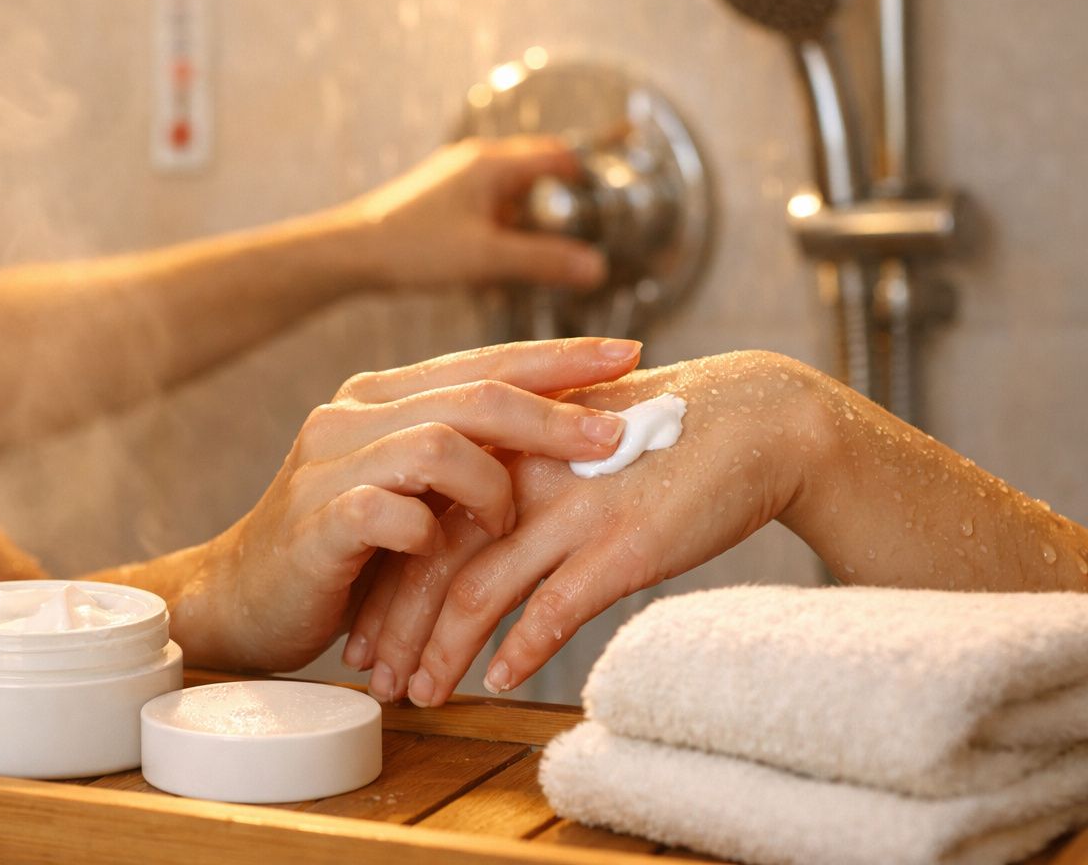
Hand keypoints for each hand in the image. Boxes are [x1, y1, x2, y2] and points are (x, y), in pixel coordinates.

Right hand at [171, 337, 643, 671]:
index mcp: (379, 397)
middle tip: (616, 437)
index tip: (628, 352)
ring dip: (492, 488)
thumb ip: (460, 455)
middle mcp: (351, 416)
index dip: (557, 357)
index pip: (481, 361)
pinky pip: (389, 511)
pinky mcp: (315, 522)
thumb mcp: (405, 487)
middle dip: (554, 414)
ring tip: (507, 526)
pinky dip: (428, 532)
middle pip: (471, 394)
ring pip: (437, 445)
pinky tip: (435, 553)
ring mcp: (327, 465)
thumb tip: (569, 438)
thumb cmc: (342, 547)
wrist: (241, 597)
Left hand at [334, 136, 606, 289]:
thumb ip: (545, 262)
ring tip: (533, 264)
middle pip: (533, 174)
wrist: (348, 254)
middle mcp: (473, 164)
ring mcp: (453, 182)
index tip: (606, 206)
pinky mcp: (436, 205)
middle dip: (557, 207)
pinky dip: (497, 236)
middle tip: (576, 242)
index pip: (557, 155)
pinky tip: (491, 274)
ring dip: (524, 227)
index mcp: (492, 164)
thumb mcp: (488, 258)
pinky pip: (482, 213)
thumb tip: (597, 267)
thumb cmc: (412, 248)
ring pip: (506, 197)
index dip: (586, 178)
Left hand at [343, 351, 830, 703]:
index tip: (359, 624)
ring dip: (440, 652)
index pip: (414, 516)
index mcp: (499, 441)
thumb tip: (462, 528)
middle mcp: (520, 472)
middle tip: (371, 673)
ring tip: (420, 693)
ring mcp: (568, 508)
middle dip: (393, 626)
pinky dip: (520, 650)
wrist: (752, 418)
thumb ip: (511, 476)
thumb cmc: (658, 437)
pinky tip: (496, 680)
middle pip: (427, 557)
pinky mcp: (619, 544)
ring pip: (475, 590)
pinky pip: (553, 607)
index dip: (380, 576)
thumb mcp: (566, 441)